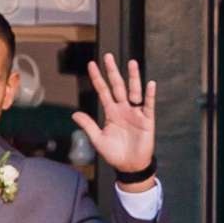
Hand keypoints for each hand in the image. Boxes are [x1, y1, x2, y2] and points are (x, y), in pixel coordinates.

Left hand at [72, 54, 155, 177]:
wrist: (130, 166)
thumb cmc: (114, 153)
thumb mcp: (98, 139)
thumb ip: (88, 125)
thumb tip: (74, 114)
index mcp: (111, 112)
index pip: (103, 91)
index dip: (97, 78)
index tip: (91, 64)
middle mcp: (123, 109)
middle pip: (117, 86)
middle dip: (113, 71)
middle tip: (108, 56)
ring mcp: (135, 113)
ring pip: (134, 91)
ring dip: (133, 77)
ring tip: (131, 63)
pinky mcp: (147, 120)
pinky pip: (148, 105)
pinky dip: (149, 95)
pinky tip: (150, 84)